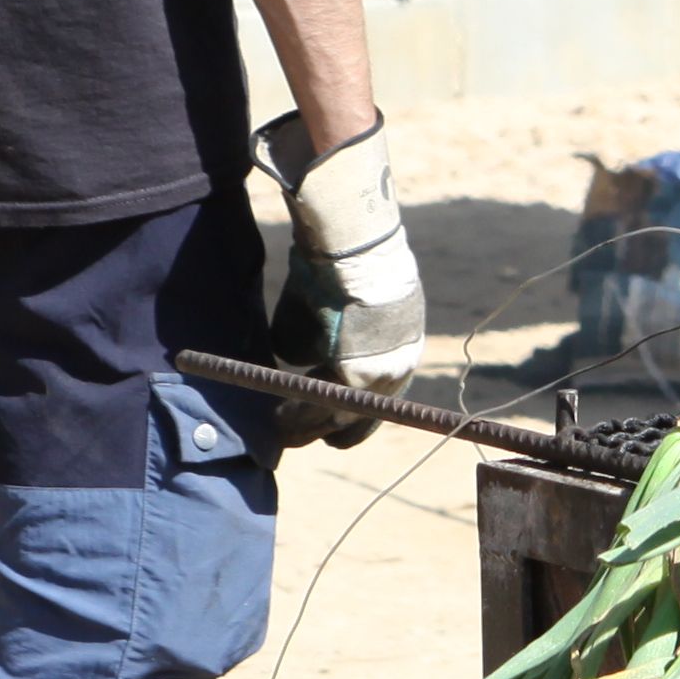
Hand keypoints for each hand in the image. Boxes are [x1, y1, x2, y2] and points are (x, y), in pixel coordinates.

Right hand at [257, 111, 426, 442]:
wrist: (355, 244)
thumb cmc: (345, 263)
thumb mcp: (338, 305)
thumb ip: (324, 337)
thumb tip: (300, 356)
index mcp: (401, 348)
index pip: (378, 396)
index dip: (350, 412)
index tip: (328, 422)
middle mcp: (397, 368)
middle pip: (360, 415)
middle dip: (326, 428)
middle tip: (298, 434)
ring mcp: (379, 376)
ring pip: (337, 415)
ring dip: (305, 426)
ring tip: (280, 430)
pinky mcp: (353, 378)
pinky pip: (319, 405)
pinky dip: (296, 416)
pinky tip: (278, 420)